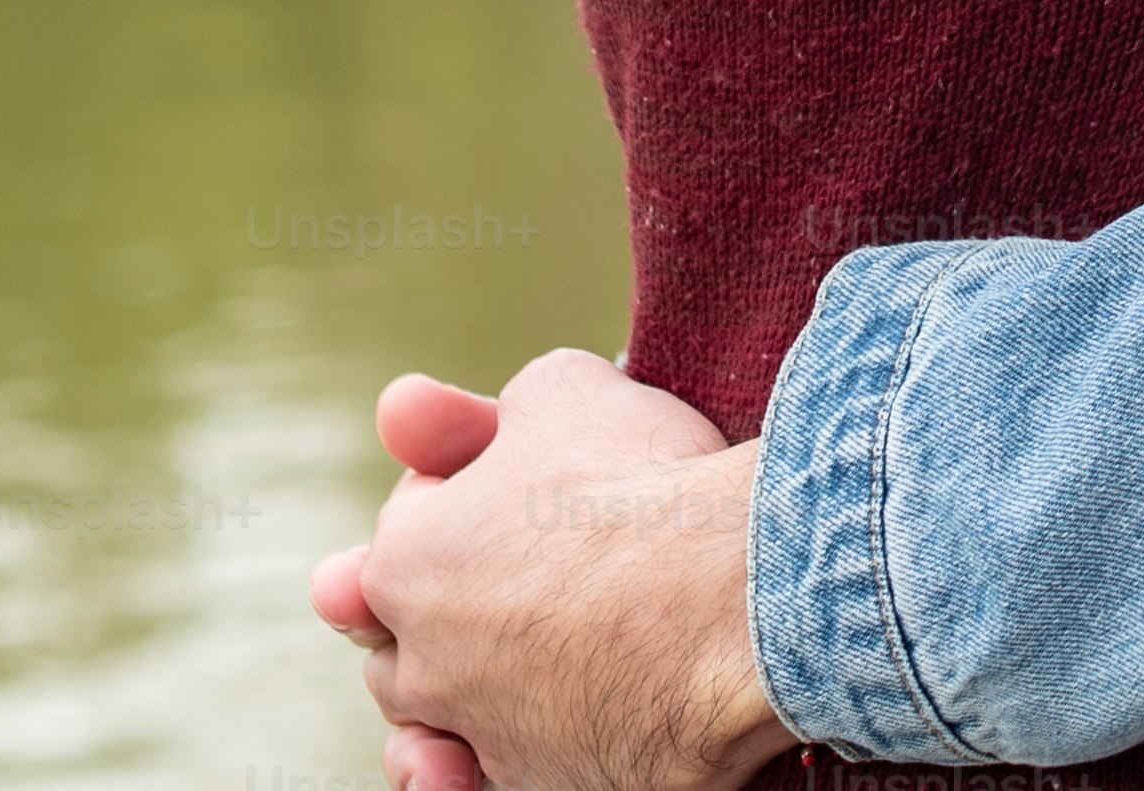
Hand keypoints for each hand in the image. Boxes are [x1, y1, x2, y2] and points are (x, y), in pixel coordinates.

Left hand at [309, 351, 789, 790]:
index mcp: (405, 559)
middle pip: (405, 644)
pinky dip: (508, 760)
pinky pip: (504, 779)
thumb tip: (407, 409)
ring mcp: (481, 736)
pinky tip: (533, 733)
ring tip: (502, 684)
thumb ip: (485, 410)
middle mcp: (421, 663)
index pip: (406, 530)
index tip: (516, 486)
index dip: (461, 499)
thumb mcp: (563, 392)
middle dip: (438, 615)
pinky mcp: (548, 787)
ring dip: (449, 712)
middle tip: (510, 585)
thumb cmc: (646, 483)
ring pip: (435, 734)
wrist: (738, 593)